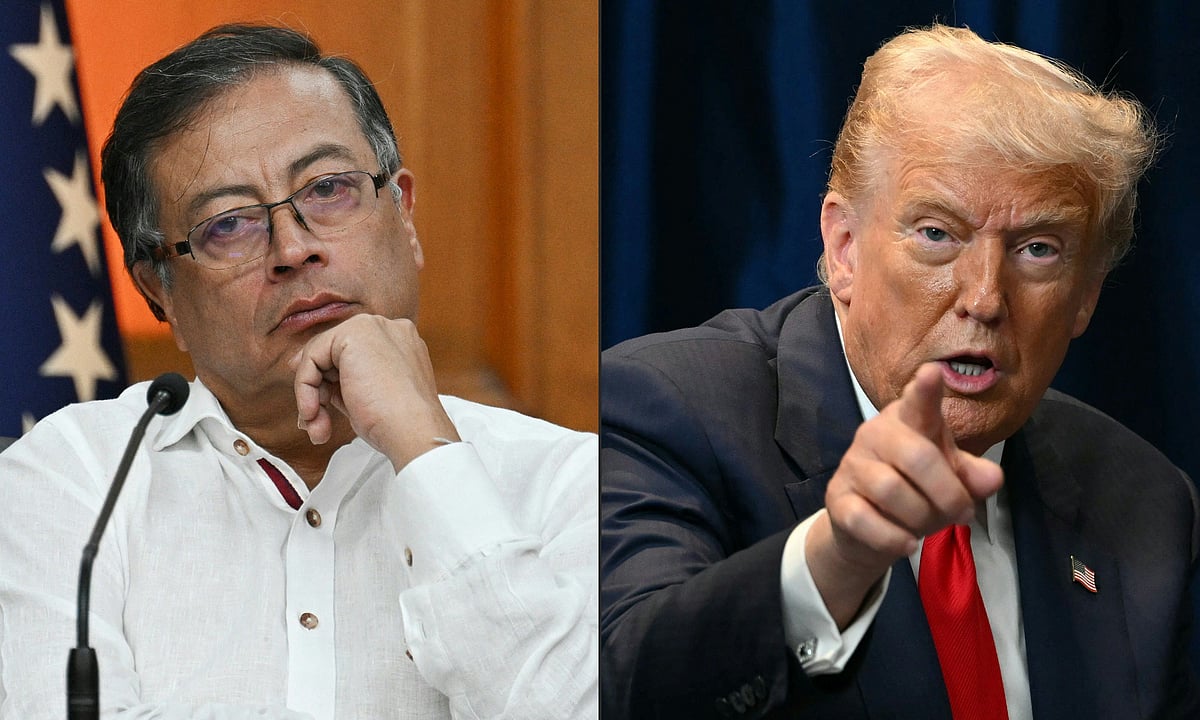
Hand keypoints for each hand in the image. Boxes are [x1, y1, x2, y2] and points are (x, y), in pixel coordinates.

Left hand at [291, 314, 459, 469]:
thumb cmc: (397, 425)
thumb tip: (311, 380)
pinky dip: (305, 388)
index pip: (349, 355)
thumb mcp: (369, 396)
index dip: (326, 380)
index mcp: (399, 342)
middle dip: (316, 389)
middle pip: (332, 352)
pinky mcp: (354, 334)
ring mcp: (372, 327)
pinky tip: (314, 414)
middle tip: (315, 424)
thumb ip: (344, 381)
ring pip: (319, 355)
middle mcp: (387, 328)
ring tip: (318, 428)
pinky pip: (312, 358)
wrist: (413, 431)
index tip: (314, 409)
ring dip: (311, 395)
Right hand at [805, 362, 1002, 625]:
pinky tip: (906, 544)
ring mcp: (852, 465)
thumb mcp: (950, 481)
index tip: (932, 373)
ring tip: (928, 527)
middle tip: (963, 513)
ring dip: (922, 519)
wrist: (867, 529)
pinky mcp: (837, 498)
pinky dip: (894, 538)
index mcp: (909, 421)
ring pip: (892, 491)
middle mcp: (876, 434)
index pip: (918, 402)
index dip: (926, 390)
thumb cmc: (917, 491)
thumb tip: (992, 478)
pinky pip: (866, 520)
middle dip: (948, 493)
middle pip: (918, 458)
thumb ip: (972, 476)